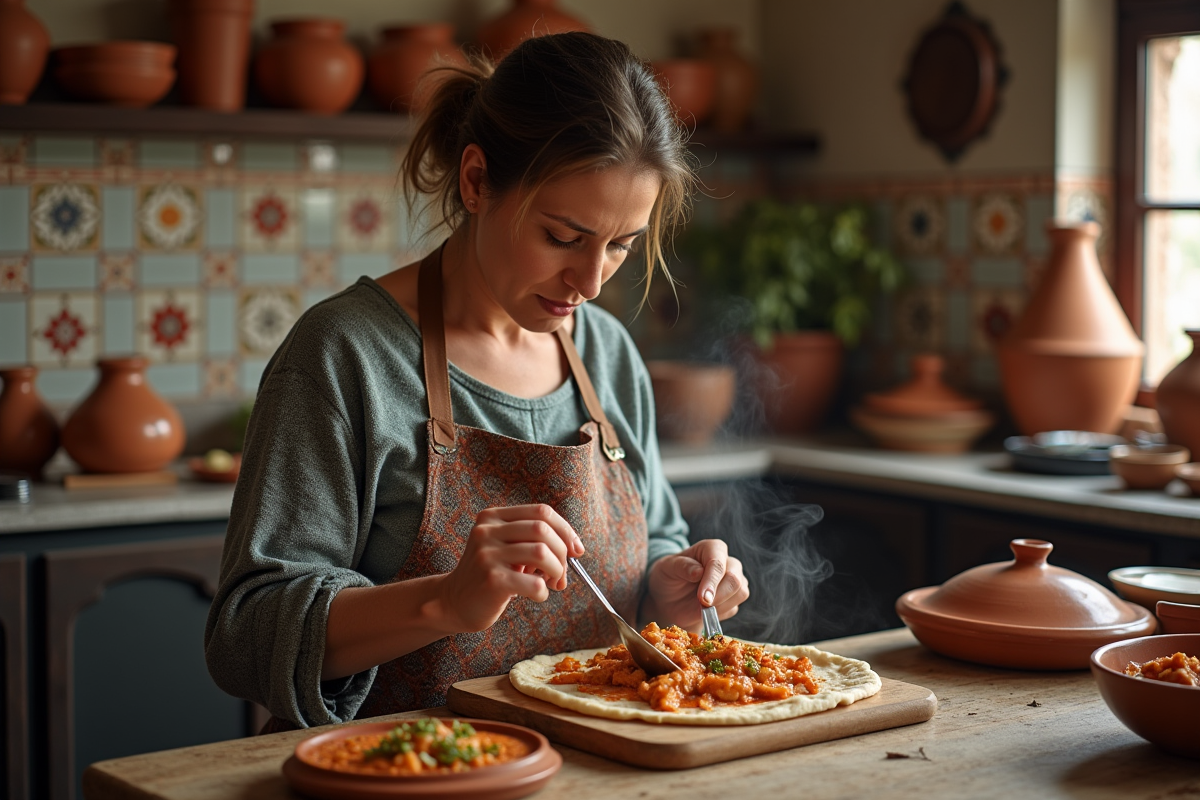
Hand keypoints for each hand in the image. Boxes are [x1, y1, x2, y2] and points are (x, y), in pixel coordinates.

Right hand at [436, 504, 583, 632]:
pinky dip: (544, 592)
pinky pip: (535, 584)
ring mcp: (487, 554)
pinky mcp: (491, 580)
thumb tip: (576, 548)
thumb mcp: (508, 548)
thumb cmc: (492, 575)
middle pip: (543, 529)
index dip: (566, 530)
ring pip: (542, 553)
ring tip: (552, 583)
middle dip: (562, 553)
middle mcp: (486, 531)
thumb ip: (536, 541)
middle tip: (562, 574)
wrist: (454, 603)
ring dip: (557, 571)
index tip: (577, 550)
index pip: (541, 512)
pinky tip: (536, 596)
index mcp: (493, 517)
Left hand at [641, 539, 748, 629]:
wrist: (669, 598)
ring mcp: (734, 579)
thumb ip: (682, 567)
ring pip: (740, 593)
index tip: (703, 598)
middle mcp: (728, 561)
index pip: (718, 563)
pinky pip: (734, 608)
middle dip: (719, 596)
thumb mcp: (667, 568)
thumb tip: (699, 571)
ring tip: (700, 607)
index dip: (712, 581)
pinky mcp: (735, 597)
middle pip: (734, 579)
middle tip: (702, 606)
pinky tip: (704, 611)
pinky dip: (719, 614)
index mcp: (712, 548)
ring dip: (720, 606)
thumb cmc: (669, 577)